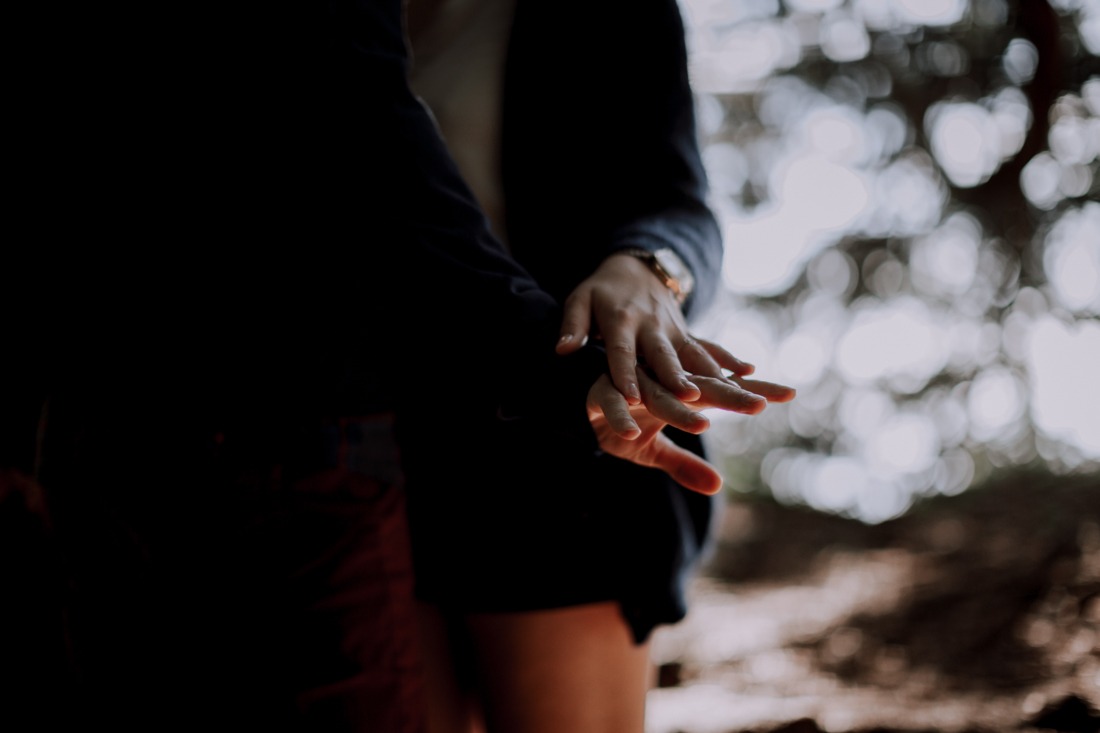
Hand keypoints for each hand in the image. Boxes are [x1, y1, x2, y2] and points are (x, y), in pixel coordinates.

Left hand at [557, 253, 752, 404]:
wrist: (637, 268)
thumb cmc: (600, 292)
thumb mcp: (580, 300)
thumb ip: (572, 325)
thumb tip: (562, 349)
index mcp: (620, 320)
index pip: (621, 352)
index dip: (625, 373)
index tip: (629, 396)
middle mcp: (650, 325)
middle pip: (663, 356)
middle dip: (675, 377)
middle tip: (687, 398)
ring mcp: (672, 329)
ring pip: (692, 354)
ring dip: (708, 373)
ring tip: (726, 391)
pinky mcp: (687, 334)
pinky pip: (709, 348)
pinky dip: (728, 359)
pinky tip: (749, 373)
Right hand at [586, 367, 794, 494]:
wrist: (574, 400)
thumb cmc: (621, 419)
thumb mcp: (652, 450)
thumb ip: (684, 465)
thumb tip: (718, 487)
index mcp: (679, 394)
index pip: (724, 391)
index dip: (753, 391)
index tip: (790, 393)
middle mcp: (661, 385)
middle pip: (701, 389)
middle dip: (730, 396)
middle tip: (760, 404)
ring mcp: (632, 386)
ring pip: (659, 398)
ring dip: (678, 411)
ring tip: (702, 424)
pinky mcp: (601, 393)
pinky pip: (612, 404)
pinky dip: (621, 415)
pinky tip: (631, 428)